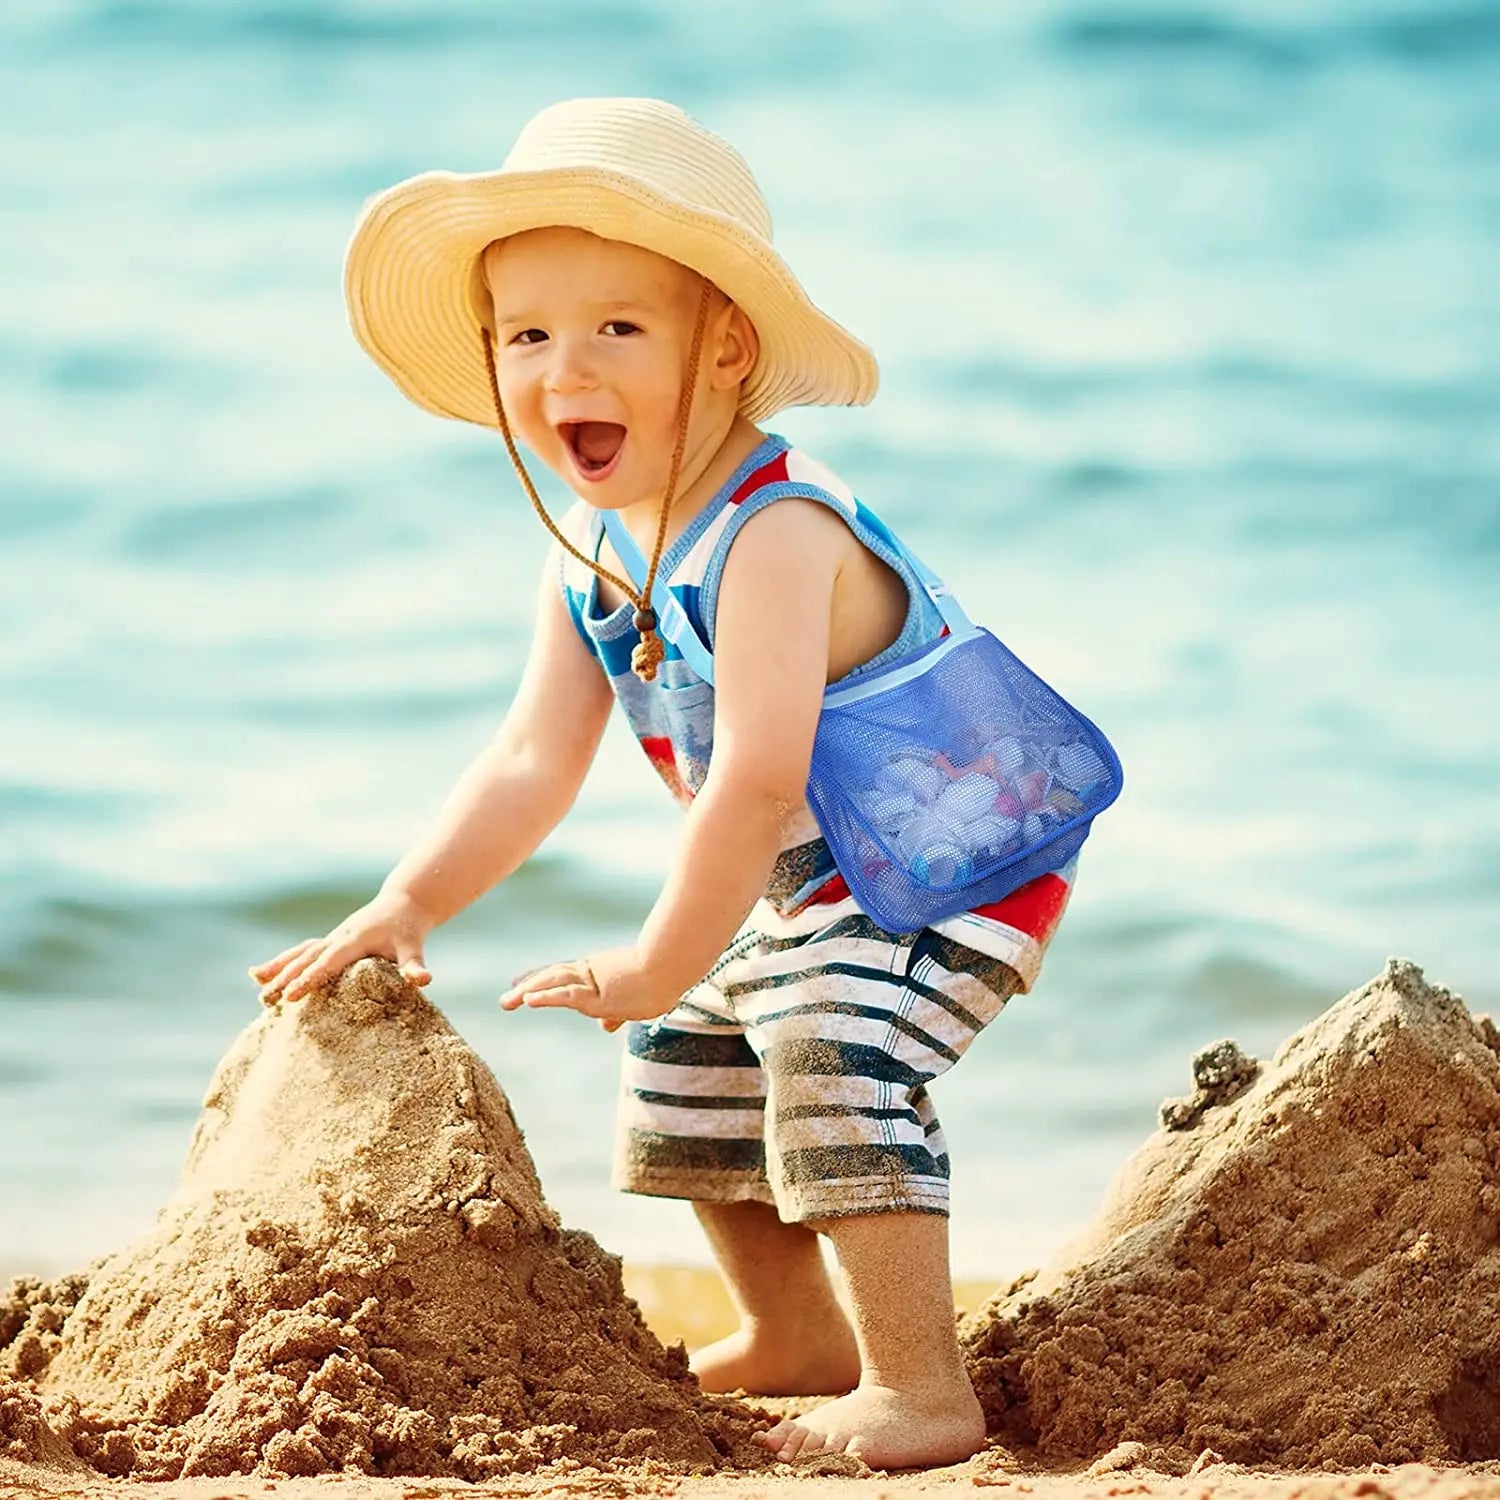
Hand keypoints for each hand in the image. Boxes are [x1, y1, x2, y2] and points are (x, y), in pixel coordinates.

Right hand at [250, 889, 434, 1005]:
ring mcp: (332, 938)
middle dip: (286, 978)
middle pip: (308, 957)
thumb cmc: (408, 929)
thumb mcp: (414, 946)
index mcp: (356, 939)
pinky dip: (282, 962)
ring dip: (278, 968)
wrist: (403, 903)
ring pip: (300, 952)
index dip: (311, 978)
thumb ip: (414, 964)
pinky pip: (302, 951)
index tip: (290, 996)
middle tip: (266, 1000)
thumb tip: (423, 980)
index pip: (330, 961)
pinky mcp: (330, 941)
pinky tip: (260, 974)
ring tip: (257, 985)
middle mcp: (338, 937)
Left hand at [498, 946, 678, 1032]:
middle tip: (507, 997)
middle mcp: (591, 974)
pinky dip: (547, 997)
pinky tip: (529, 1001)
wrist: (674, 964)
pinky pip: (567, 995)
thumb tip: (606, 1027)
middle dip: (529, 986)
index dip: (543, 980)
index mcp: (599, 973)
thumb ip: (617, 1013)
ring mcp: (593, 982)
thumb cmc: (663, 977)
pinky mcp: (598, 994)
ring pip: (554, 984)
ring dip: (528, 992)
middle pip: (553, 978)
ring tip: (507, 1001)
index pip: (565, 976)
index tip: (524, 984)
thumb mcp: (637, 1000)